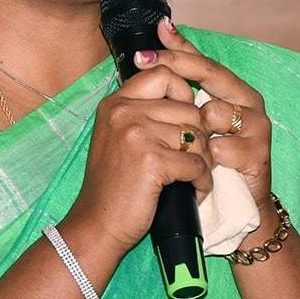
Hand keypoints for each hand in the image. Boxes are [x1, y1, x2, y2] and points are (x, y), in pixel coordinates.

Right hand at [68, 29, 212, 255]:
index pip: (164, 74)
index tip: (183, 119)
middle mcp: (124, 112)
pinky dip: (202, 181)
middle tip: (191, 160)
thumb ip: (142, 112)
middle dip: (198, 137)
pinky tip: (193, 191)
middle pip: (189, 108)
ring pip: (197, 136)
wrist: (97, 223)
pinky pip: (197, 163)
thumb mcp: (117, 136)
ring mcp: (136, 134)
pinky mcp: (151, 161)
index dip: (184, 93)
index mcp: (115, 103)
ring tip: (192, 178)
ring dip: (203, 161)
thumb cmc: (112, 184)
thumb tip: (184, 94)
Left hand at [155, 18, 273, 208]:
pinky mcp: (258, 154)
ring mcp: (257, 126)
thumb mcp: (186, 125)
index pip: (202, 61)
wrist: (231, 207)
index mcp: (231, 90)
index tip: (148, 43)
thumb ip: (174, 94)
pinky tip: (202, 170)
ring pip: (213, 111)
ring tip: (186, 150)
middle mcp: (248, 101)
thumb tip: (143, 60)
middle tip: (144, 62)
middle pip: (211, 73)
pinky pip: (220, 147)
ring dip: (193, 131)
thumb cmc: (205, 161)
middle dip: (177, 67)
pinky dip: (205, 160)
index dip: (176, 49)